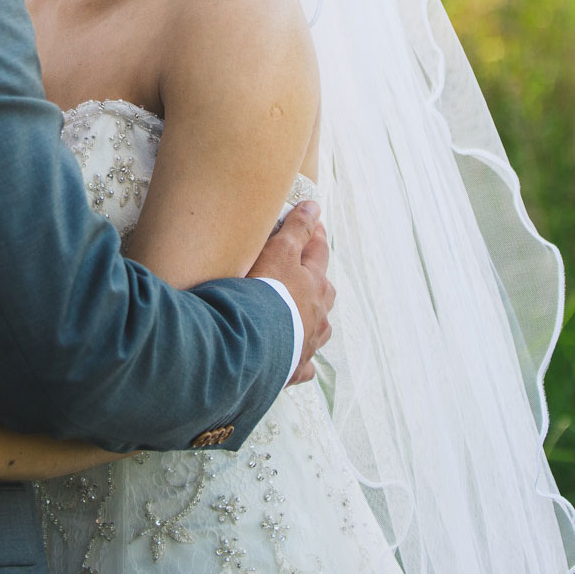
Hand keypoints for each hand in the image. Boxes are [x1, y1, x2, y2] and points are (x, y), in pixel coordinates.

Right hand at [246, 200, 333, 384]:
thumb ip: (297, 228)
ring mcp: (308, 342)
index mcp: (314, 284)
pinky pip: (304, 364)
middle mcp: (317, 314)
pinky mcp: (294, 367)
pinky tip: (295, 357)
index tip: (313, 224)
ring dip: (313, 317)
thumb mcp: (279, 251)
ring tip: (302, 312)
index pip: (318, 252)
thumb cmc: (264, 294)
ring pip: (319, 326)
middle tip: (307, 269)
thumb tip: (315, 205)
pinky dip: (301, 358)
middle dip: (318, 278)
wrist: (250, 344)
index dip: (315, 236)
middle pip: (324, 291)